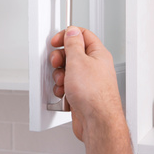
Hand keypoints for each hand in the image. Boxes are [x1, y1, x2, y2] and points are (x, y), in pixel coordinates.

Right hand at [50, 26, 123, 141]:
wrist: (96, 122)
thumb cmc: (94, 95)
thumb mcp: (78, 61)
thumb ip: (73, 44)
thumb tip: (71, 32)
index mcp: (98, 54)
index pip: (82, 35)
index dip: (67, 35)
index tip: (56, 41)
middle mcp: (94, 66)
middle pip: (72, 53)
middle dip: (60, 58)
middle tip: (57, 63)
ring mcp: (87, 81)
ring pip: (67, 70)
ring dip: (59, 75)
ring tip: (63, 81)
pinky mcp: (81, 93)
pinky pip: (66, 85)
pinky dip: (61, 88)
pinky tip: (64, 92)